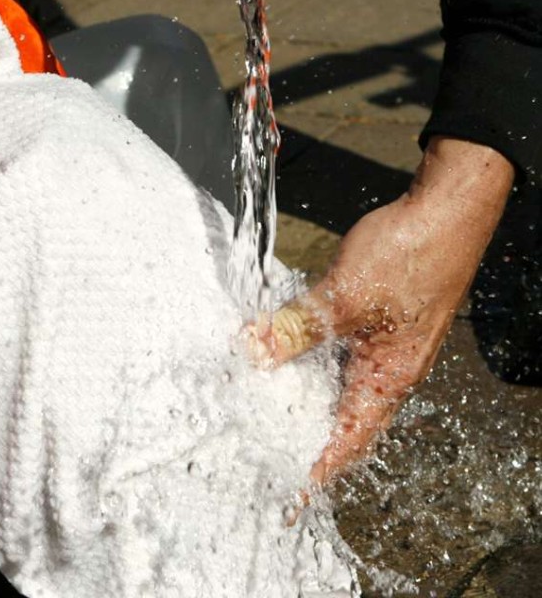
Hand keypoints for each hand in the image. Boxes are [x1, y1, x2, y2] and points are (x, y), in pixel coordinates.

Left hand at [252, 137, 513, 485]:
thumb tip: (254, 354)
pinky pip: (336, 351)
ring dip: (301, 394)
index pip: (348, 441)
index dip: (318, 470)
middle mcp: (388, 369)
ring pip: (335, 382)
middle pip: (340, 417)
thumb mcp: (343, 298)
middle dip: (303, 435)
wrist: (447, 207)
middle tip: (263, 451)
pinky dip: (308, 358)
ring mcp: (383, 344)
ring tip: (263, 408)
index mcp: (389, 378)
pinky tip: (281, 351)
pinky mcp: (375, 319)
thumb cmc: (411, 254)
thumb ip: (297, 328)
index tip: (290, 495)